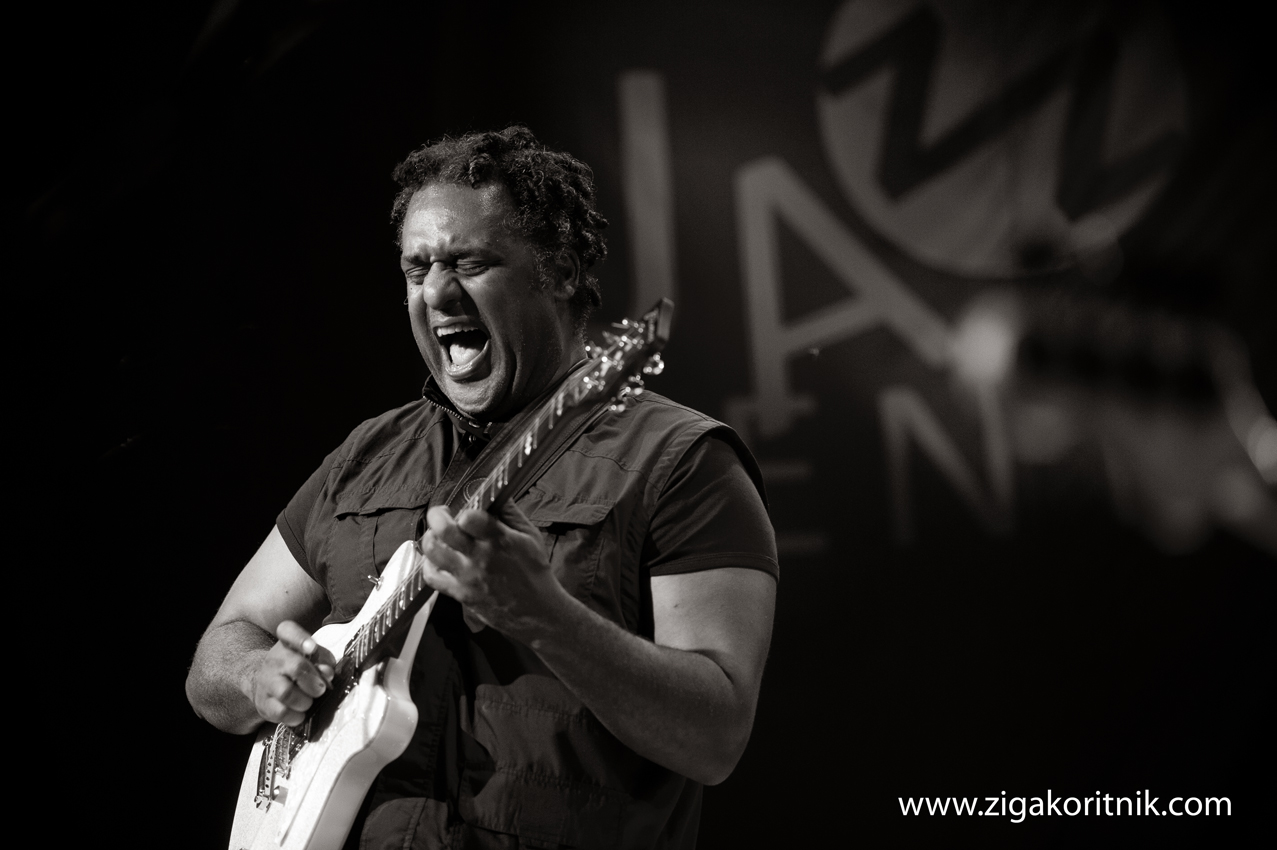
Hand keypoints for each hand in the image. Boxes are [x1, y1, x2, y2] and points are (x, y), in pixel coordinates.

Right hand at [247, 620, 336, 726]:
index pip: (288, 630)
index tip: (311, 648)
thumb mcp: (311, 657)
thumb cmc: (297, 667)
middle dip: (314, 681)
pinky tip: (300, 713)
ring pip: (286, 692)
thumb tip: (327, 672)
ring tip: (309, 701)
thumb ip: (323, 660)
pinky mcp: (263, 704)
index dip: (300, 638)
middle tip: (321, 688)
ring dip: (305, 700)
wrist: (265, 683)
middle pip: (295, 667)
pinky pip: (281, 712)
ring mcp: (266, 682)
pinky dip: (296, 716)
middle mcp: (274, 659)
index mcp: (287, 642)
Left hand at [418, 503, 564, 636]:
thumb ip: (510, 512)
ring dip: (430, 538)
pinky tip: (437, 559)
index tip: (464, 511)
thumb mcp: (530, 536)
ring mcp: (468, 577)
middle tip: (440, 514)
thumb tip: (494, 493)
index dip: (463, 510)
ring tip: (437, 536)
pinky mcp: (460, 594)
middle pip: (444, 531)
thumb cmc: (535, 572)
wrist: (537, 612)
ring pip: (433, 552)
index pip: (470, 518)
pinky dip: (429, 565)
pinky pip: (432, 577)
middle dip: (437, 516)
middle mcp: (480, 558)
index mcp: (500, 540)